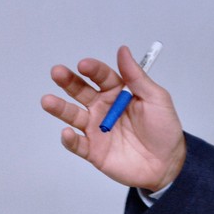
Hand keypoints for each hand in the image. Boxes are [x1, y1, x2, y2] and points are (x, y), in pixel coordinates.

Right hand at [40, 46, 185, 191]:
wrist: (167, 163)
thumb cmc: (164, 128)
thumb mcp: (156, 98)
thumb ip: (136, 77)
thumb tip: (123, 50)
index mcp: (118, 93)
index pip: (102, 76)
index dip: (93, 69)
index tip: (84, 64)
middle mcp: (103, 108)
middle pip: (82, 91)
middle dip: (69, 81)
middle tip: (57, 72)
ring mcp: (96, 129)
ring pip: (74, 116)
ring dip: (60, 108)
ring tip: (47, 101)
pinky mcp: (94, 151)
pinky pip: (78, 144)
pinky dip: (70, 139)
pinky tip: (66, 132)